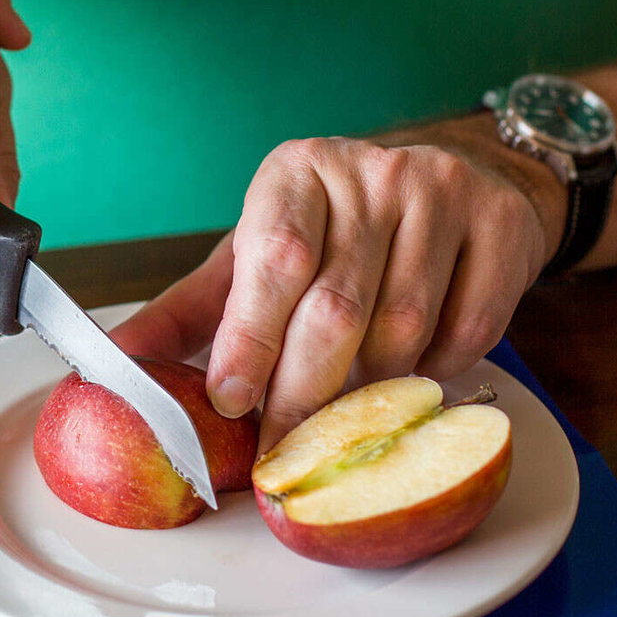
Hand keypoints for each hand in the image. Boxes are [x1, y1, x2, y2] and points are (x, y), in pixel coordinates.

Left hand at [111, 119, 565, 450]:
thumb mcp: (257, 255)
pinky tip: (415, 372)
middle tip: (282, 445)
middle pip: (336, 306)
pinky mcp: (501, 224)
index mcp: (295, 173)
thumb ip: (191, 312)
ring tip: (349, 408)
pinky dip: (436, 373)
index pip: (273, 260)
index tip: (229, 400)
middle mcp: (370, 171)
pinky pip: (466, 333)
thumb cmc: (336, 231)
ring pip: (402, 329)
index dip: (250, 338)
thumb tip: (115, 365)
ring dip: (372, 388)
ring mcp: (442, 191)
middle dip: (302, 391)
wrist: (458, 178)